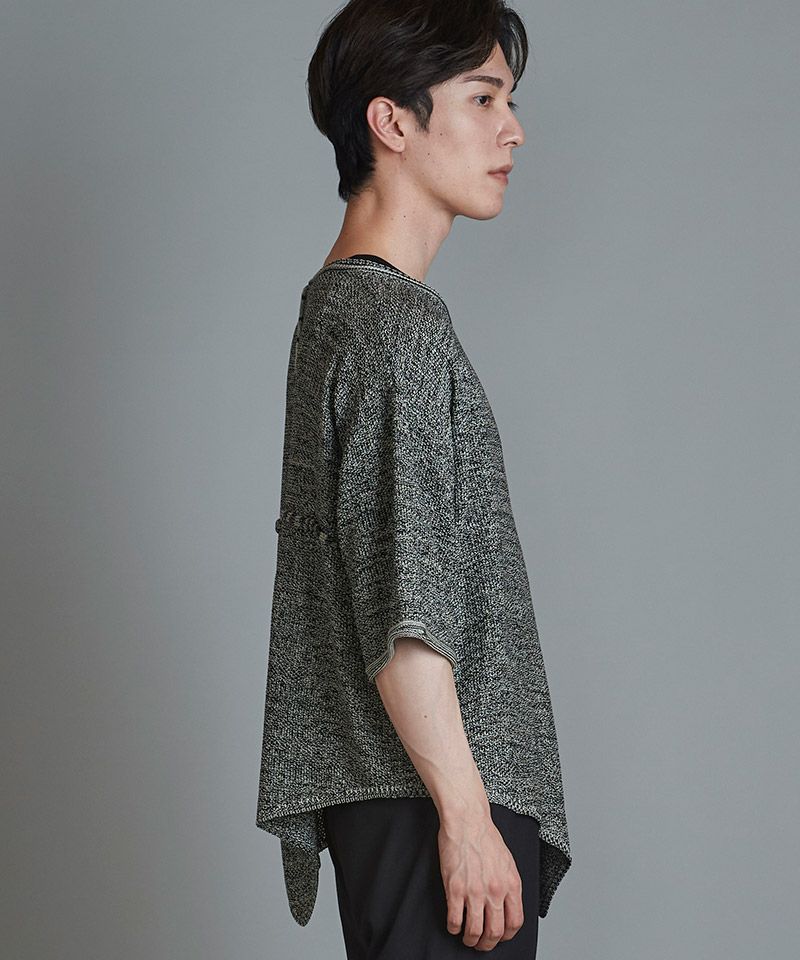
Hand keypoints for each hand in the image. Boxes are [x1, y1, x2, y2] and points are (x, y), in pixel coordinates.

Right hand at [437, 811, 523, 950]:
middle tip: (482, 944)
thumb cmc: (485, 836)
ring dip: (471, 940)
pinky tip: (453, 925)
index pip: (515, 922)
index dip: (507, 935)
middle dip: (488, 944)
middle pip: (495, 932)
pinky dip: (454, 928)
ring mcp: (474, 891)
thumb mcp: (507, 862)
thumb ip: (508, 884)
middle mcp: (495, 891)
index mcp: (511, 884)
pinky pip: (455, 919)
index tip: (500, 936)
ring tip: (467, 938)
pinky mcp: (455, 888)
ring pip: (475, 931)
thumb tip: (506, 904)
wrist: (467, 820)